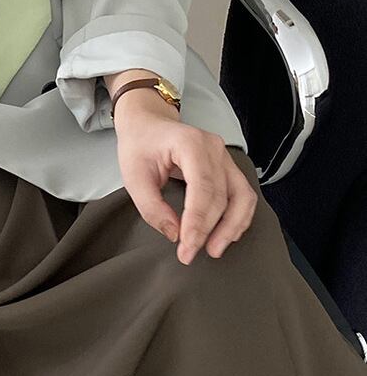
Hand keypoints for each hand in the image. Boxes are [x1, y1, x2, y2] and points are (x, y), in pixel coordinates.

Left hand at [111, 86, 257, 264]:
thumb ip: (152, 207)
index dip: (198, 222)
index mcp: (190, 143)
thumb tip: (175, 234)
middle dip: (209, 230)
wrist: (147, 122)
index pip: (203, 188)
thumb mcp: (134, 177)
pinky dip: (238, 217)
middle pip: (222, 196)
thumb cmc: (139, 145)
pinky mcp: (226, 166)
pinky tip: (226, 234)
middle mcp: (214, 148)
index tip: (187, 246)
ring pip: (242, 196)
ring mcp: (224, 155)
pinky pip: (242, 194)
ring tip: (215, 249)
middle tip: (190, 253)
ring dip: (232, 226)